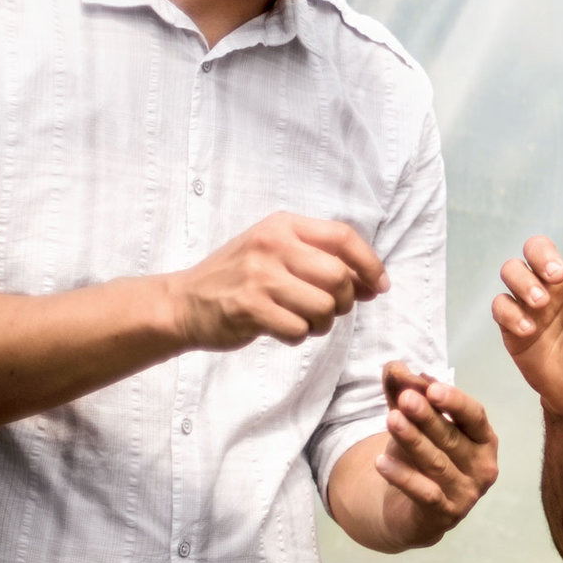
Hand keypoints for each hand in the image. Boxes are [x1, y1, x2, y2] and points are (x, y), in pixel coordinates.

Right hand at [166, 212, 387, 348]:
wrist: (183, 302)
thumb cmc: (239, 278)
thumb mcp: (276, 254)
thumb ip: (322, 261)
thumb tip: (373, 284)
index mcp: (282, 225)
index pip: (343, 237)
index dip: (369, 264)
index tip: (379, 286)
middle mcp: (271, 245)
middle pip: (338, 277)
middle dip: (344, 301)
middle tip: (331, 310)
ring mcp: (258, 276)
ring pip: (323, 307)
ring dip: (322, 324)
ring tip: (304, 321)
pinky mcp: (249, 308)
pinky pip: (299, 330)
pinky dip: (299, 337)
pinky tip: (282, 329)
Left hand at [373, 362, 498, 539]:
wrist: (414, 512)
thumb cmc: (422, 460)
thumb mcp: (413, 424)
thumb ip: (405, 395)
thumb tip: (394, 367)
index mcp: (484, 439)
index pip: (475, 416)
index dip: (455, 401)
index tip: (430, 386)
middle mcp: (483, 466)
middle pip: (453, 438)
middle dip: (428, 417)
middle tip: (405, 398)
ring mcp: (467, 493)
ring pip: (438, 464)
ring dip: (414, 441)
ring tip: (391, 420)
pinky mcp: (446, 515)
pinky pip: (424, 494)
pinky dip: (403, 477)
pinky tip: (381, 462)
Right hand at [493, 235, 562, 415]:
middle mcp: (557, 285)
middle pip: (537, 247)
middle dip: (542, 254)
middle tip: (556, 277)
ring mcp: (532, 302)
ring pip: (512, 270)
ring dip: (523, 280)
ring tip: (542, 303)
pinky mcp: (513, 325)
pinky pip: (501, 306)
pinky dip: (510, 313)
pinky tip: (528, 330)